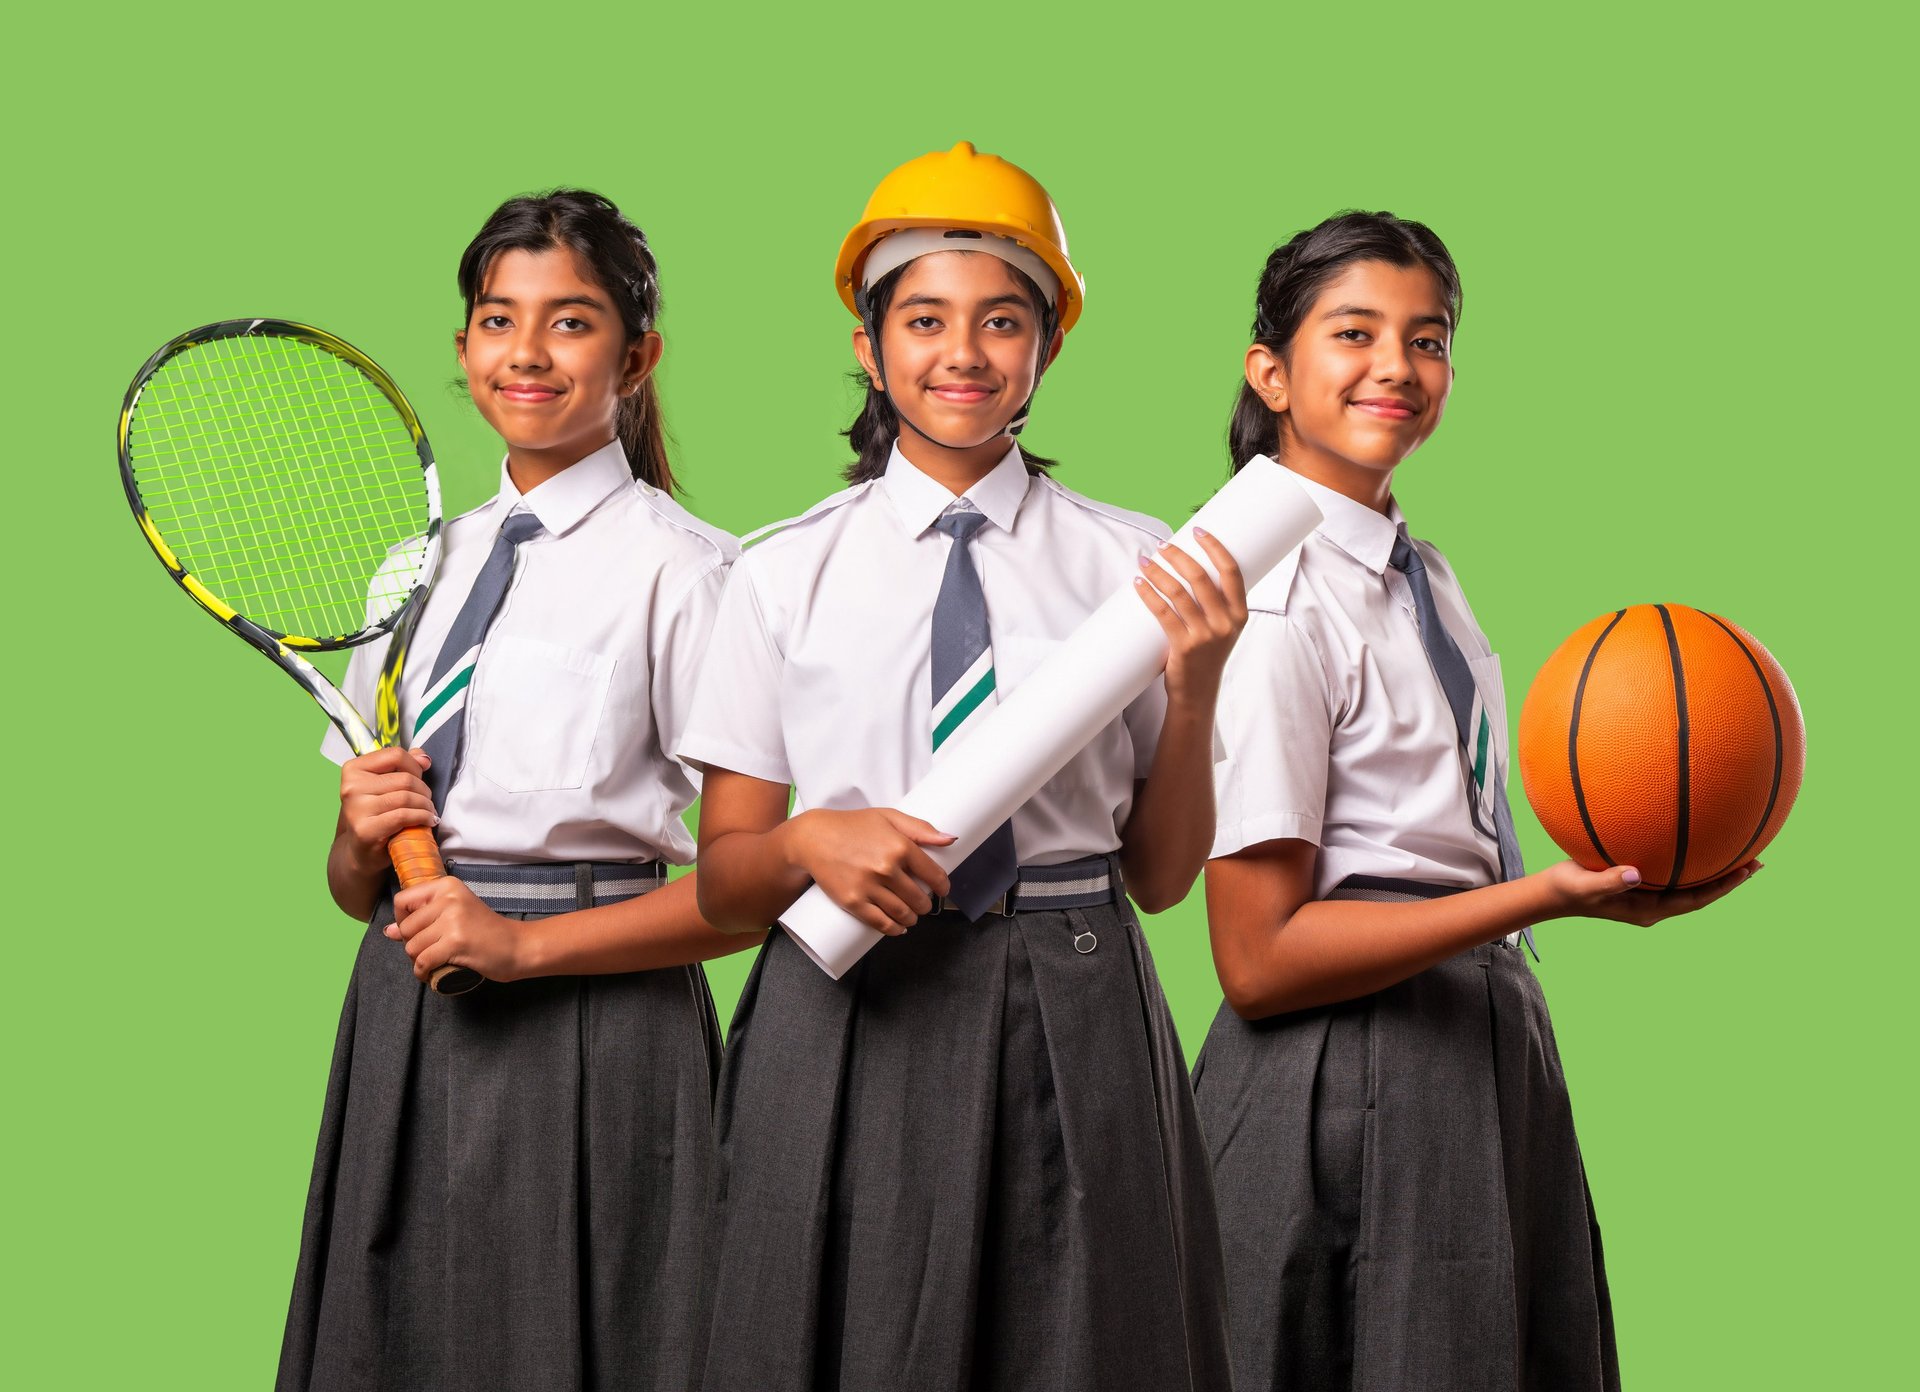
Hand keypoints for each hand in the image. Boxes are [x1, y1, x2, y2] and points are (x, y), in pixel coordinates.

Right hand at [339, 747, 436, 873]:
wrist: (360, 851)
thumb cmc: (376, 815)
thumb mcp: (386, 786)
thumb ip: (403, 766)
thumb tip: (423, 758)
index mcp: (353, 769)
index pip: (394, 755)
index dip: (414, 766)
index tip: (420, 777)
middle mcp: (351, 787)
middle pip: (404, 778)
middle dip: (424, 790)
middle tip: (427, 801)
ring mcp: (356, 808)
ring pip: (406, 797)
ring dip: (426, 805)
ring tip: (429, 812)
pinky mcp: (365, 829)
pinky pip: (404, 815)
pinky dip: (422, 817)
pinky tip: (428, 821)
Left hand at [388, 876, 523, 982]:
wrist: (517, 946)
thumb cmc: (486, 931)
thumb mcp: (454, 915)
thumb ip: (422, 919)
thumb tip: (388, 931)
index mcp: (447, 886)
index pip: (403, 901)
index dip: (402, 920)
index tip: (418, 931)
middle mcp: (449, 898)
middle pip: (406, 927)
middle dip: (412, 944)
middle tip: (430, 950)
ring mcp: (453, 920)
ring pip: (412, 947)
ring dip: (418, 960)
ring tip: (434, 961)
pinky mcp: (456, 942)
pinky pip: (422, 961)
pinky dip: (422, 972)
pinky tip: (430, 973)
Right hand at [787, 809, 954, 934]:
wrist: (813, 838)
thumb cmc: (852, 826)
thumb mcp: (888, 817)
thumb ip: (920, 828)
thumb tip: (950, 840)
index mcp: (900, 846)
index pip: (933, 875)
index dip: (942, 886)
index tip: (942, 890)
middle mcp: (886, 868)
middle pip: (918, 898)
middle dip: (925, 905)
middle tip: (923, 904)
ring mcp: (869, 887)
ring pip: (902, 913)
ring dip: (911, 919)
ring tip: (911, 916)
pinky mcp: (853, 902)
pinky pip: (880, 922)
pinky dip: (893, 929)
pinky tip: (898, 928)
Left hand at [1134, 529, 1247, 708]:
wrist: (1198, 694)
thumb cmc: (1207, 656)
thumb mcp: (1223, 629)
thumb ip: (1216, 603)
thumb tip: (1190, 566)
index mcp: (1239, 614)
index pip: (1231, 571)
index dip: (1215, 547)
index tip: (1198, 531)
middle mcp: (1225, 623)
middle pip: (1200, 577)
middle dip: (1178, 555)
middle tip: (1162, 545)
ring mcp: (1205, 636)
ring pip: (1178, 593)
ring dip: (1158, 572)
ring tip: (1144, 561)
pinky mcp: (1183, 647)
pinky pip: (1162, 613)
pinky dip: (1148, 594)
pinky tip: (1138, 583)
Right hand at [1539, 859, 1760, 926]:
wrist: (1551, 894)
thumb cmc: (1566, 889)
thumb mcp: (1585, 885)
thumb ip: (1609, 881)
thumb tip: (1635, 873)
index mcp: (1648, 910)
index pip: (1696, 900)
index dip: (1723, 887)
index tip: (1747, 870)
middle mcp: (1653, 904)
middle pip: (1700, 893)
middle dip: (1729, 878)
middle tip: (1757, 860)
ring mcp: (1647, 895)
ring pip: (1689, 883)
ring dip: (1714, 870)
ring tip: (1738, 852)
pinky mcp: (1638, 883)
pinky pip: (1672, 872)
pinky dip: (1690, 859)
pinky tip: (1692, 840)